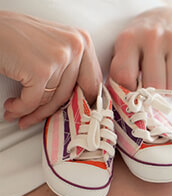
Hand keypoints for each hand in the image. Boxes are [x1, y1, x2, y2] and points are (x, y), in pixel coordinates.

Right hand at [0, 11, 101, 128]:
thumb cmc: (15, 36)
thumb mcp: (54, 47)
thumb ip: (71, 67)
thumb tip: (82, 98)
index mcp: (81, 41)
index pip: (92, 82)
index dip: (84, 102)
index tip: (76, 114)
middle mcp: (74, 47)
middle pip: (69, 94)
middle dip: (52, 111)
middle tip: (40, 117)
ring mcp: (58, 59)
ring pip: (51, 100)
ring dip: (32, 112)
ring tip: (19, 112)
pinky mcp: (40, 71)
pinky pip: (33, 101)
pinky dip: (20, 108)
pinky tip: (12, 107)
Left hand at [109, 7, 171, 95]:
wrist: (170, 18)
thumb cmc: (143, 45)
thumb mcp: (125, 53)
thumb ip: (124, 75)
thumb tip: (133, 106)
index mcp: (129, 38)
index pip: (125, 78)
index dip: (129, 92)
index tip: (133, 89)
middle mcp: (153, 36)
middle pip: (155, 86)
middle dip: (153, 93)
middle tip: (152, 85)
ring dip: (170, 91)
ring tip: (165, 80)